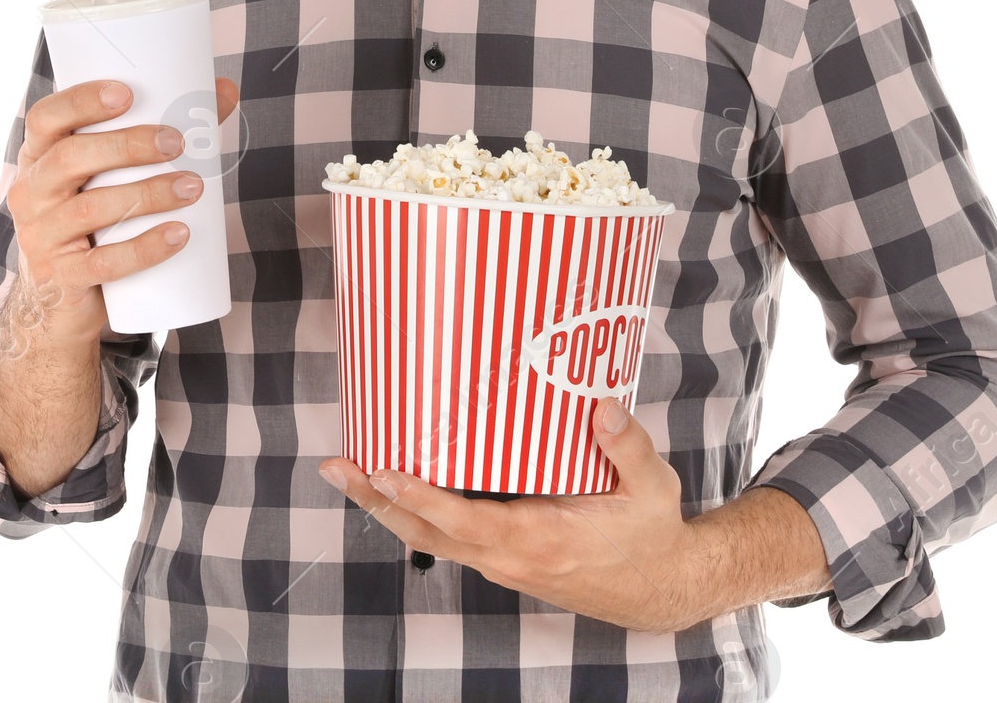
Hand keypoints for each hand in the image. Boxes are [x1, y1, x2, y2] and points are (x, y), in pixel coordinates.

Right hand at [5, 76, 239, 347]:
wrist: (62, 303)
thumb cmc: (99, 217)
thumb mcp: (113, 174)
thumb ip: (166, 130)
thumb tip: (224, 90)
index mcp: (40, 156)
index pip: (44, 118)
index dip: (80, 101)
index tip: (127, 94)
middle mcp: (31, 192)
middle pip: (69, 158)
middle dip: (126, 145)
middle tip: (176, 142)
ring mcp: (41, 237)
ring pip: (88, 210)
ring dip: (146, 195)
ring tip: (192, 188)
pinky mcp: (62, 278)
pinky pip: (102, 263)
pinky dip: (144, 249)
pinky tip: (179, 235)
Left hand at [319, 398, 723, 633]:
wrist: (660, 590)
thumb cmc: (652, 534)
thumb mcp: (653, 486)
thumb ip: (627, 446)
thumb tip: (602, 405)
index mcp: (539, 538)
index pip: (463, 520)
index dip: (420, 496)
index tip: (383, 469)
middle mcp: (509, 557)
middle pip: (426, 532)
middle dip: (378, 499)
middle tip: (336, 464)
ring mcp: (503, 564)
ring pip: (431, 538)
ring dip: (388, 507)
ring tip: (349, 471)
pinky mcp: (505, 561)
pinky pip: (449, 539)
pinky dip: (416, 513)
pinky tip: (399, 487)